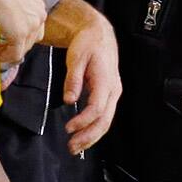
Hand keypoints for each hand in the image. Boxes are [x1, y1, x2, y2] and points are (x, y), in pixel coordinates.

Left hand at [58, 6, 120, 154]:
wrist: (99, 34)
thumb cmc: (88, 44)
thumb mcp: (76, 57)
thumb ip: (73, 79)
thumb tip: (69, 100)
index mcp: (106, 80)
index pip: (97, 107)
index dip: (83, 120)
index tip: (68, 128)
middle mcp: (113, 89)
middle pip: (105, 119)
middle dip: (89, 136)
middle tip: (71, 147)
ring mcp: (113, 93)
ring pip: (107, 121)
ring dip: (92, 136)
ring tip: (75, 147)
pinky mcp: (109, 95)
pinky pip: (105, 116)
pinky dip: (94, 129)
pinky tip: (83, 136)